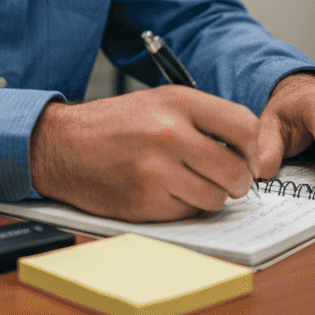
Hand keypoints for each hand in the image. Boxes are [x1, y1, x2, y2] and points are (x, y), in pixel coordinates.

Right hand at [29, 85, 259, 222]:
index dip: (252, 148)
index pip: (245, 127)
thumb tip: (249, 150)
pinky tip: (160, 191)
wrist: (61, 146)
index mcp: (178, 102)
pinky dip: (180, 207)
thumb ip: (204, 119)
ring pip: (215, 198)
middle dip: (236, 181)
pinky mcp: (145, 202)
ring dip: (206, 196)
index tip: (247, 158)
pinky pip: (187, 213)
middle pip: (236, 171)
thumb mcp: (159, 102)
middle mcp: (170, 133)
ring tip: (183, 182)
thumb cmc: (113, 125)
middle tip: (224, 179)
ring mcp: (157, 170)